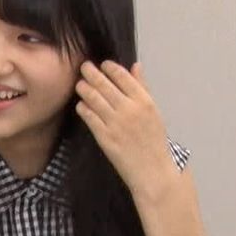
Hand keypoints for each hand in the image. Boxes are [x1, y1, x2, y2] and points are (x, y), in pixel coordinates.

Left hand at [74, 61, 177, 199]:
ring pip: (94, 98)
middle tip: (84, 67)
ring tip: (79, 84)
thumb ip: (143, 88)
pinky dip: (83, 108)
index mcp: (144, 101)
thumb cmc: (155, 141)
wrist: (152, 171)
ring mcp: (115, 123)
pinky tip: (81, 105)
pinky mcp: (104, 137)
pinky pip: (89, 117)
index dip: (109, 67)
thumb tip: (135, 66)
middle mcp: (129, 109)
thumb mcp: (154, 111)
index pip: (122, 76)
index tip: (103, 64)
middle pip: (104, 84)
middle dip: (91, 73)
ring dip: (84, 88)